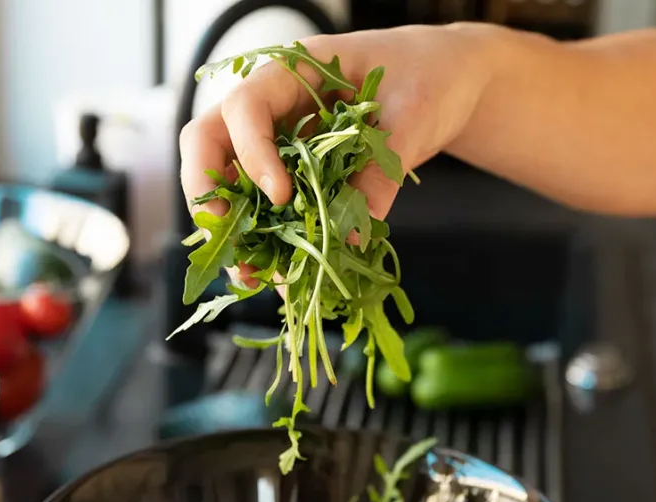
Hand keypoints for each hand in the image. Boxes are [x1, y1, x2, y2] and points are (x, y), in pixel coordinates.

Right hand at [178, 24, 492, 286]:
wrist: (447, 84)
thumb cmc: (428, 77)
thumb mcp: (413, 116)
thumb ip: (380, 169)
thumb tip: (352, 233)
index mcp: (293, 72)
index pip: (245, 107)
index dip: (252, 153)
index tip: (282, 196)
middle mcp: (273, 106)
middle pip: (209, 141)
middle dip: (208, 191)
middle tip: (227, 235)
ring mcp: (279, 141)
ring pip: (229, 181)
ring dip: (234, 229)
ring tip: (247, 275)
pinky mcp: (296, 175)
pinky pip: (268, 208)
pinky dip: (268, 241)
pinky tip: (277, 274)